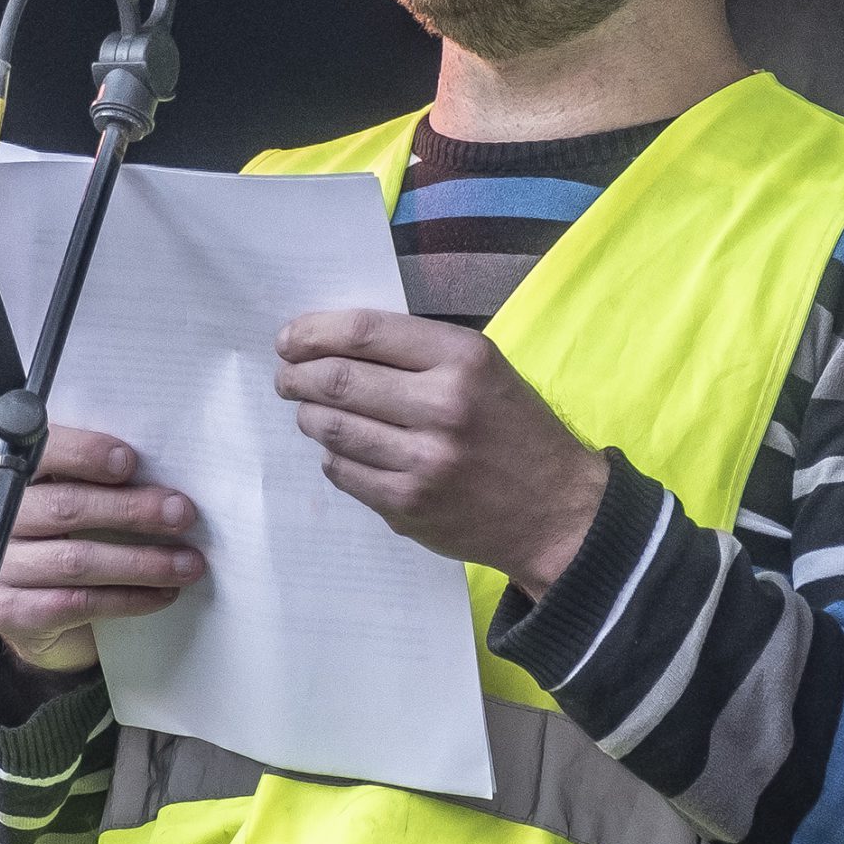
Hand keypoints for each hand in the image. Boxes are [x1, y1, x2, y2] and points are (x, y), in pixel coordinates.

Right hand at [0, 425, 203, 674]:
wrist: (40, 603)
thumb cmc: (69, 531)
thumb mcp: (78, 489)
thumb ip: (101, 472)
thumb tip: (164, 466)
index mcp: (4, 466)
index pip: (42, 450)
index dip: (86, 454)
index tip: (131, 462)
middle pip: (65, 507)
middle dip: (132, 510)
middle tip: (182, 514)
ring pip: (75, 561)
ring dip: (141, 561)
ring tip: (186, 562)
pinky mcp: (8, 611)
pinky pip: (76, 603)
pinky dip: (127, 599)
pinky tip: (161, 594)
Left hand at [274, 309, 606, 596]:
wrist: (557, 512)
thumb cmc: (515, 430)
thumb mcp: (484, 369)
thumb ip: (419, 352)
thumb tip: (335, 342)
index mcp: (463, 359)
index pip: (364, 333)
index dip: (314, 332)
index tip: (290, 338)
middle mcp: (443, 407)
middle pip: (337, 380)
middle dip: (296, 374)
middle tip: (285, 375)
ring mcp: (423, 462)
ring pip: (331, 428)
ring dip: (308, 414)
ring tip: (307, 408)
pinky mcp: (409, 506)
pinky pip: (343, 471)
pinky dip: (332, 455)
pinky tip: (341, 447)